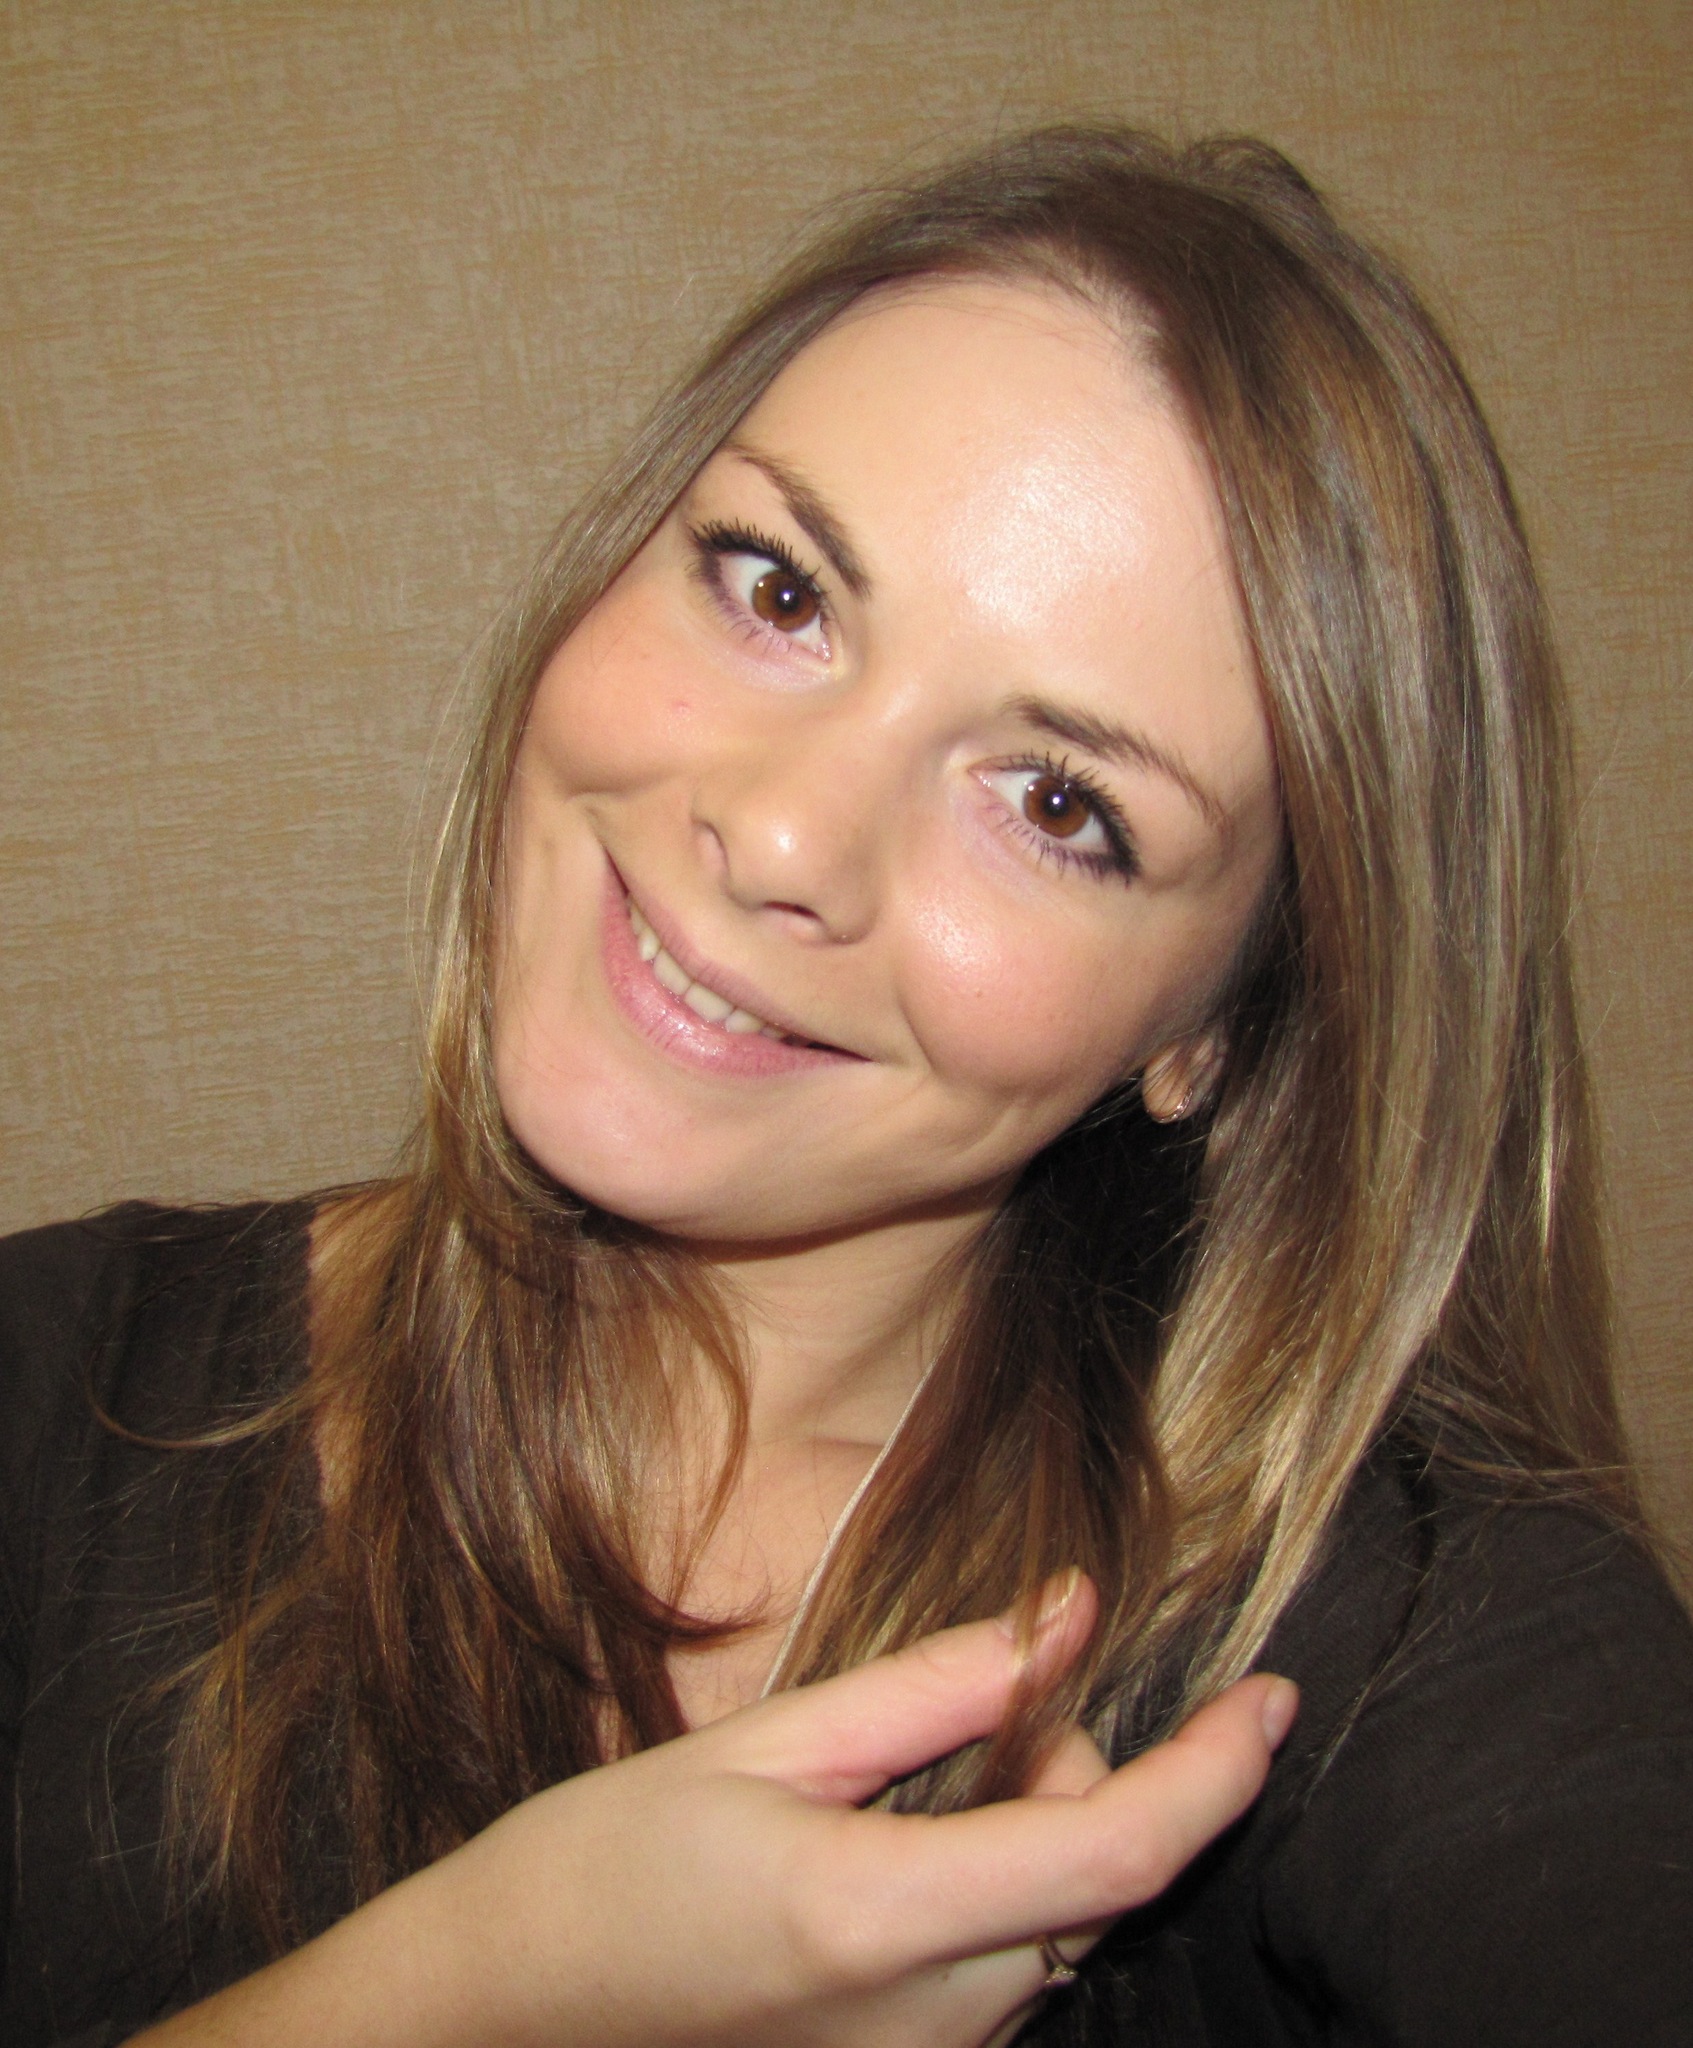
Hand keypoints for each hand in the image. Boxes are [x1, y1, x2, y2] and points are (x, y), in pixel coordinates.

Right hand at [138, 1573, 1295, 2047]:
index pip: (1112, 1854)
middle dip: (1085, 1771)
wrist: (501, 2019)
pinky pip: (1006, 1975)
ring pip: (1056, 1928)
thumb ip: (930, 1685)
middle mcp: (925, 2024)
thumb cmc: (604, 1864)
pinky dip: (999, 1892)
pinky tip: (898, 1850)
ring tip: (908, 1780)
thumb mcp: (761, 1743)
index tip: (1271, 1695)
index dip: (1213, 1776)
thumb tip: (1064, 1618)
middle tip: (989, 1693)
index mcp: (879, 1918)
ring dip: (1037, 1833)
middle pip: (1092, 1882)